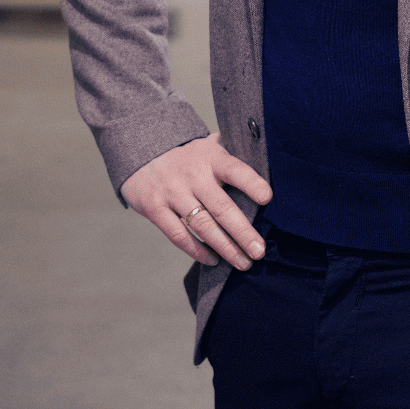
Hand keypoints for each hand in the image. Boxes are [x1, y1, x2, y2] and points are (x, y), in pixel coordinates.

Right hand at [119, 134, 272, 270]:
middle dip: (242, 232)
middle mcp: (192, 175)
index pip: (234, 170)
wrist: (141, 152)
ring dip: (225, 248)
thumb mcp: (209, 146)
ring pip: (203, 226)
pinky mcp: (155, 208)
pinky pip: (179, 235)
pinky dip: (197, 251)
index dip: (251, 183)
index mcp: (211, 157)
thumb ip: (233, 153)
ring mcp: (172, 192)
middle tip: (259, 252)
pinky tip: (213, 260)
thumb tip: (264, 158)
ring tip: (243, 262)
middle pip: (221, 207)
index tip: (268, 198)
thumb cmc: (188, 155)